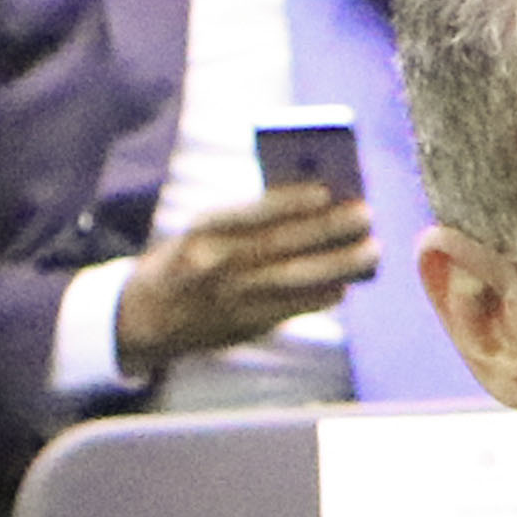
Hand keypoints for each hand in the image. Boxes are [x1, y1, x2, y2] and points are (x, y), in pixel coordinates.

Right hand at [122, 190, 374, 366]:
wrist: (145, 317)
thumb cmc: (188, 260)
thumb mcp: (203, 233)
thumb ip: (248, 222)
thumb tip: (315, 208)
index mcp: (202, 232)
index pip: (250, 212)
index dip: (290, 201)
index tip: (327, 190)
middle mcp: (214, 264)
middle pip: (279, 244)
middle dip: (327, 229)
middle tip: (366, 214)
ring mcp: (229, 297)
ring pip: (292, 278)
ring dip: (337, 264)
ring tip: (371, 250)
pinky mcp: (242, 325)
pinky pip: (289, 309)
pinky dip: (319, 297)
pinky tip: (344, 286)